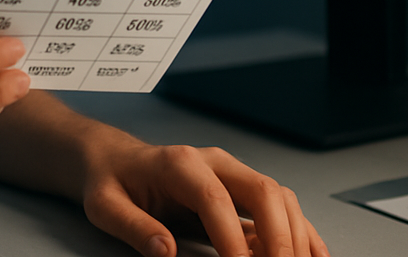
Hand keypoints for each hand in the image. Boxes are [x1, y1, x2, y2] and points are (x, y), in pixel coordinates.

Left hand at [80, 135, 328, 256]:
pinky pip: (282, 206)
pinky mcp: (241, 189)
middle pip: (263, 191)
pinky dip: (301, 232)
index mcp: (178, 163)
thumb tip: (165, 250)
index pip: (215, 198)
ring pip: (279, 197)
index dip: (233, 239)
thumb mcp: (106, 205)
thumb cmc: (111, 181)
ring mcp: (231, 173)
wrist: (115, 159)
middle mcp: (212, 162)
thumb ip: (133, 226)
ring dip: (295, 238)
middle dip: (280, 239)